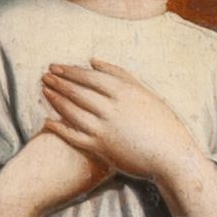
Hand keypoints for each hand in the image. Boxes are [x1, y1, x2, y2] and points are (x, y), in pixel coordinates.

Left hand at [40, 61, 201, 189]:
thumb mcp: (144, 92)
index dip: (69, 71)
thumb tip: (93, 61)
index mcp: (124, 92)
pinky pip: (73, 136)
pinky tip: (46, 122)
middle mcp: (112, 108)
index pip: (89, 77)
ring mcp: (104, 128)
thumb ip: (119, 75)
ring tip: (44, 91)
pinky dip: (58, 128)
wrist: (171, 155)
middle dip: (58, 82)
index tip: (55, 67)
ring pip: (72, 111)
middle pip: (77, 92)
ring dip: (56, 100)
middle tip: (45, 76)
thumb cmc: (162, 122)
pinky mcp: (100, 148)